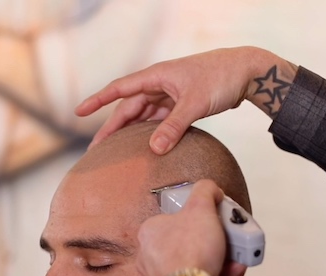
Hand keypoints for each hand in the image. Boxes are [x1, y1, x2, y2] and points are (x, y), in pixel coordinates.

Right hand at [75, 47, 282, 153]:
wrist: (247, 73)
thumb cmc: (221, 79)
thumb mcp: (195, 104)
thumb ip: (174, 127)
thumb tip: (153, 149)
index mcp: (157, 76)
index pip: (119, 89)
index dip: (98, 100)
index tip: (79, 111)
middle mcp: (160, 84)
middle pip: (129, 107)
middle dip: (112, 128)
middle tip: (97, 150)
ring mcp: (170, 94)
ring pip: (144, 116)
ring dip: (130, 132)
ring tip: (115, 153)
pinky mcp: (182, 104)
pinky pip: (160, 120)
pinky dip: (151, 133)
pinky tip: (144, 147)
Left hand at [137, 180, 226, 275]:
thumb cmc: (189, 252)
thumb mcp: (200, 208)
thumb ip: (205, 191)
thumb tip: (210, 189)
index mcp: (149, 231)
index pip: (177, 219)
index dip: (201, 219)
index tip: (216, 222)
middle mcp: (149, 255)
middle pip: (188, 243)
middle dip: (214, 242)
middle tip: (230, 241)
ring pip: (195, 264)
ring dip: (220, 260)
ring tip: (237, 259)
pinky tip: (231, 273)